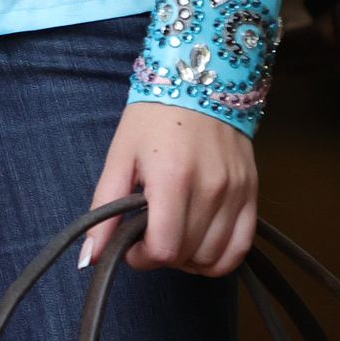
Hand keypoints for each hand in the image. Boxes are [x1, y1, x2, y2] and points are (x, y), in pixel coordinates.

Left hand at [80, 101, 256, 277]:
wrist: (197, 81)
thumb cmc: (152, 118)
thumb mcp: (119, 157)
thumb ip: (104, 209)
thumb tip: (88, 258)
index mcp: (172, 178)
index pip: (164, 248)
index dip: (141, 257)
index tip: (131, 244)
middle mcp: (210, 188)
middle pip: (187, 255)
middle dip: (161, 255)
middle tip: (149, 234)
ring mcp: (236, 191)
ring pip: (214, 258)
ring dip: (189, 259)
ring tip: (174, 236)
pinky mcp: (252, 192)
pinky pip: (241, 247)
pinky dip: (220, 258)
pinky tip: (200, 243)